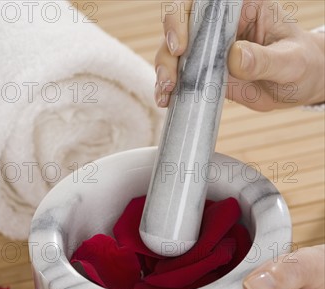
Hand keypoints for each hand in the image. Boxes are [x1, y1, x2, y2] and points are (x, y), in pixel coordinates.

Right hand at [154, 0, 324, 110]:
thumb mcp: (289, 61)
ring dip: (165, 72)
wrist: (300, 85)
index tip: (181, 45)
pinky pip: (181, 76)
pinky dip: (170, 89)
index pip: (202, 3)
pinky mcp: (206, 71)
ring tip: (167, 93)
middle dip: (168, 51)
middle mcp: (220, 24)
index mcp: (241, 6)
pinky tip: (167, 101)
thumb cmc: (301, 64)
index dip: (181, 18)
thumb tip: (234, 56)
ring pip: (174, 52)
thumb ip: (262, 59)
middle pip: (180, 26)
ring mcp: (210, 48)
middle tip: (170, 78)